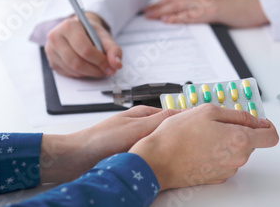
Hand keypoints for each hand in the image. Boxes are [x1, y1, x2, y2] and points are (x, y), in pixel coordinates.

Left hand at [39, 106, 179, 182]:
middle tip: (192, 149)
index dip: (188, 122)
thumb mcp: (135, 128)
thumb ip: (159, 120)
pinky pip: (150, 156)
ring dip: (167, 151)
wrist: (75, 158)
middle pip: (168, 131)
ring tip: (178, 159)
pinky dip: (156, 160)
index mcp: (144, 114)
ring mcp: (137, 140)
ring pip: (160, 145)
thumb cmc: (101, 139)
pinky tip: (160, 166)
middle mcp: (142, 125)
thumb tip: (183, 113)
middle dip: (179, 138)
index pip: (174, 115)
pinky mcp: (131, 154)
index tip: (203, 129)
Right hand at [44, 12, 121, 77]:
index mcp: (68, 26)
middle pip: (77, 62)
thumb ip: (113, 49)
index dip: (100, 61)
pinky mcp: (52, 62)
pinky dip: (81, 74)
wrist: (79, 30)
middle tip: (106, 71)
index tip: (110, 66)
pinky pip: (68, 74)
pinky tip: (87, 67)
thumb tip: (117, 64)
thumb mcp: (104, 36)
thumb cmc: (91, 32)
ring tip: (98, 68)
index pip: (85, 49)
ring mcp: (51, 51)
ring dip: (89, 73)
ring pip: (73, 70)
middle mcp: (55, 37)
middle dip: (95, 70)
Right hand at [129, 104, 277, 190]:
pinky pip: (224, 161)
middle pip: (251, 141)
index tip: (259, 121)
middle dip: (238, 130)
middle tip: (215, 122)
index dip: (266, 125)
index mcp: (240, 139)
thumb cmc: (178, 136)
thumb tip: (256, 119)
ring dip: (225, 141)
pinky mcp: (216, 177)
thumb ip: (237, 114)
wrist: (157, 161)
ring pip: (236, 151)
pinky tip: (199, 146)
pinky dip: (217, 152)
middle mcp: (237, 158)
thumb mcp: (208, 111)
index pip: (271, 136)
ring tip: (202, 134)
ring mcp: (227, 170)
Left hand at [143, 0, 268, 26]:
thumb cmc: (241, 2)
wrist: (259, 3)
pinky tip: (167, 20)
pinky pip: (190, 14)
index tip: (153, 5)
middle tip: (145, 11)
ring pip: (178, 5)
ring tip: (149, 16)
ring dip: (162, 11)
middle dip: (158, 5)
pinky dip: (176, 17)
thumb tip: (186, 8)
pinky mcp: (213, 9)